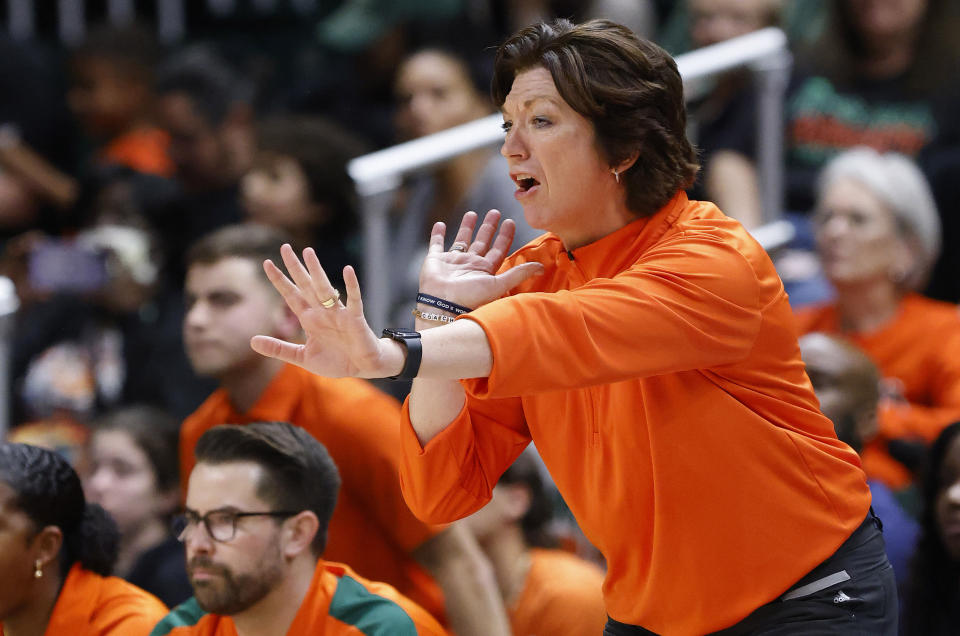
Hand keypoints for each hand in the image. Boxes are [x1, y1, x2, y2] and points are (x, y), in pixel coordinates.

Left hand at [250, 244, 395, 377]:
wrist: (363, 369)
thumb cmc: (336, 361)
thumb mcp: (302, 357)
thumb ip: (279, 349)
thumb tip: (251, 341)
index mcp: (309, 319)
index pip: (291, 295)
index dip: (279, 280)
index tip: (267, 263)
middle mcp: (322, 312)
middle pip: (305, 285)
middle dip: (295, 267)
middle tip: (285, 247)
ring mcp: (338, 314)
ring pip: (325, 288)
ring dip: (316, 271)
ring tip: (308, 252)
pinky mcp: (355, 319)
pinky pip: (353, 300)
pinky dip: (351, 286)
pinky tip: (347, 270)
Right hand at [419, 210, 542, 308]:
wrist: (442, 305)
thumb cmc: (470, 298)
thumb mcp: (498, 284)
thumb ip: (518, 274)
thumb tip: (541, 267)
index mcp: (485, 270)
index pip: (498, 249)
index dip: (505, 236)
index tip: (510, 222)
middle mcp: (470, 265)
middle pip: (482, 242)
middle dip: (489, 227)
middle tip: (495, 212)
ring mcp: (452, 262)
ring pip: (461, 240)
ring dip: (467, 228)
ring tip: (472, 214)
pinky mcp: (435, 260)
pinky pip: (436, 244)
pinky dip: (437, 234)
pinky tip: (440, 224)